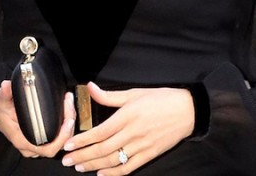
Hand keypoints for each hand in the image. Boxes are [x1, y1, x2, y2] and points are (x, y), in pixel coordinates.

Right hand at [0, 80, 75, 157]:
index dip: (62, 138)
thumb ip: (5, 93)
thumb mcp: (1, 99)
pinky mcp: (40, 138)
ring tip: (69, 104)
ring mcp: (36, 143)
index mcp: (22, 140)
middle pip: (58, 144)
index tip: (68, 121)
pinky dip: (64, 125)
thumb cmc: (0, 109)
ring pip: (59, 141)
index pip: (48, 149)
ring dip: (68, 124)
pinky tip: (66, 110)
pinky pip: (57, 137)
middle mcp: (30, 146)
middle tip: (69, 105)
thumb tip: (6, 86)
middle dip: (68, 126)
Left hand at [60, 82, 194, 174]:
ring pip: (113, 160)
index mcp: (127, 115)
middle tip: (67, 161)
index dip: (82, 140)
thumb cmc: (160, 98)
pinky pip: (129, 167)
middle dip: (83, 156)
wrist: (187, 110)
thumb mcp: (134, 93)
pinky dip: (114, 173)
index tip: (69, 145)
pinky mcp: (149, 154)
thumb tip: (89, 87)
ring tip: (79, 167)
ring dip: (94, 165)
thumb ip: (110, 95)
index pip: (100, 132)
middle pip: (103, 149)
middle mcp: (133, 133)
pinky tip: (102, 174)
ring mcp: (141, 146)